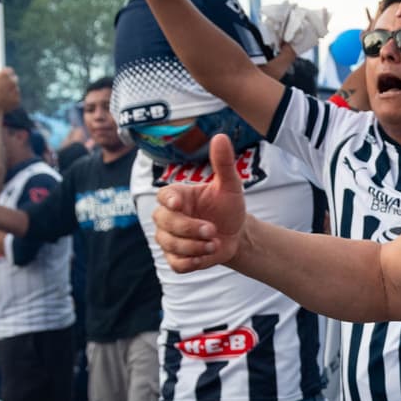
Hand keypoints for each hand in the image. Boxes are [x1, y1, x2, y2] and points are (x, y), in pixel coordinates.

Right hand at [0, 63, 19, 113]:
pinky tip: (4, 101)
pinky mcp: (17, 100)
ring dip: (11, 90)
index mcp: (4, 75)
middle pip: (14, 79)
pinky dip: (12, 100)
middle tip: (0, 85)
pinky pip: (16, 98)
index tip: (1, 75)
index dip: (5, 72)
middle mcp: (13, 82)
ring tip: (1, 94)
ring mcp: (16, 92)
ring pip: (15, 89)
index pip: (9, 70)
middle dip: (9, 81)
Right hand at [152, 135, 248, 272]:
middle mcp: (168, 216)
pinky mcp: (175, 257)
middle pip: (164, 222)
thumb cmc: (229, 206)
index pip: (164, 196)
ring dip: (194, 246)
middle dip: (189, 229)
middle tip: (212, 230)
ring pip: (169, 244)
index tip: (178, 204)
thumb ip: (223, 163)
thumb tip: (221, 136)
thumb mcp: (230, 186)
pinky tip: (205, 256)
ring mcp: (169, 238)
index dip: (169, 200)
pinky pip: (175, 263)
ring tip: (215, 242)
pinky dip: (191, 262)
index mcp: (178, 196)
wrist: (237, 234)